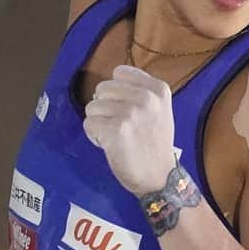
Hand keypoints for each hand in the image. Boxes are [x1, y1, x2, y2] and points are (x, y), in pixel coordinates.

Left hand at [83, 66, 177, 194]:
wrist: (160, 177)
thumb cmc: (154, 143)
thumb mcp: (158, 109)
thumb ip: (138, 92)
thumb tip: (105, 87)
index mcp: (158, 89)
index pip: (119, 72)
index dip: (115, 92)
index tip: (126, 109)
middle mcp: (146, 97)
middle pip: (102, 88)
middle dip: (104, 107)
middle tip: (119, 126)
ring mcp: (131, 113)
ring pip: (92, 106)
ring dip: (98, 123)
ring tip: (115, 137)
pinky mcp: (116, 130)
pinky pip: (88, 123)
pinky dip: (94, 136)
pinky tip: (110, 145)